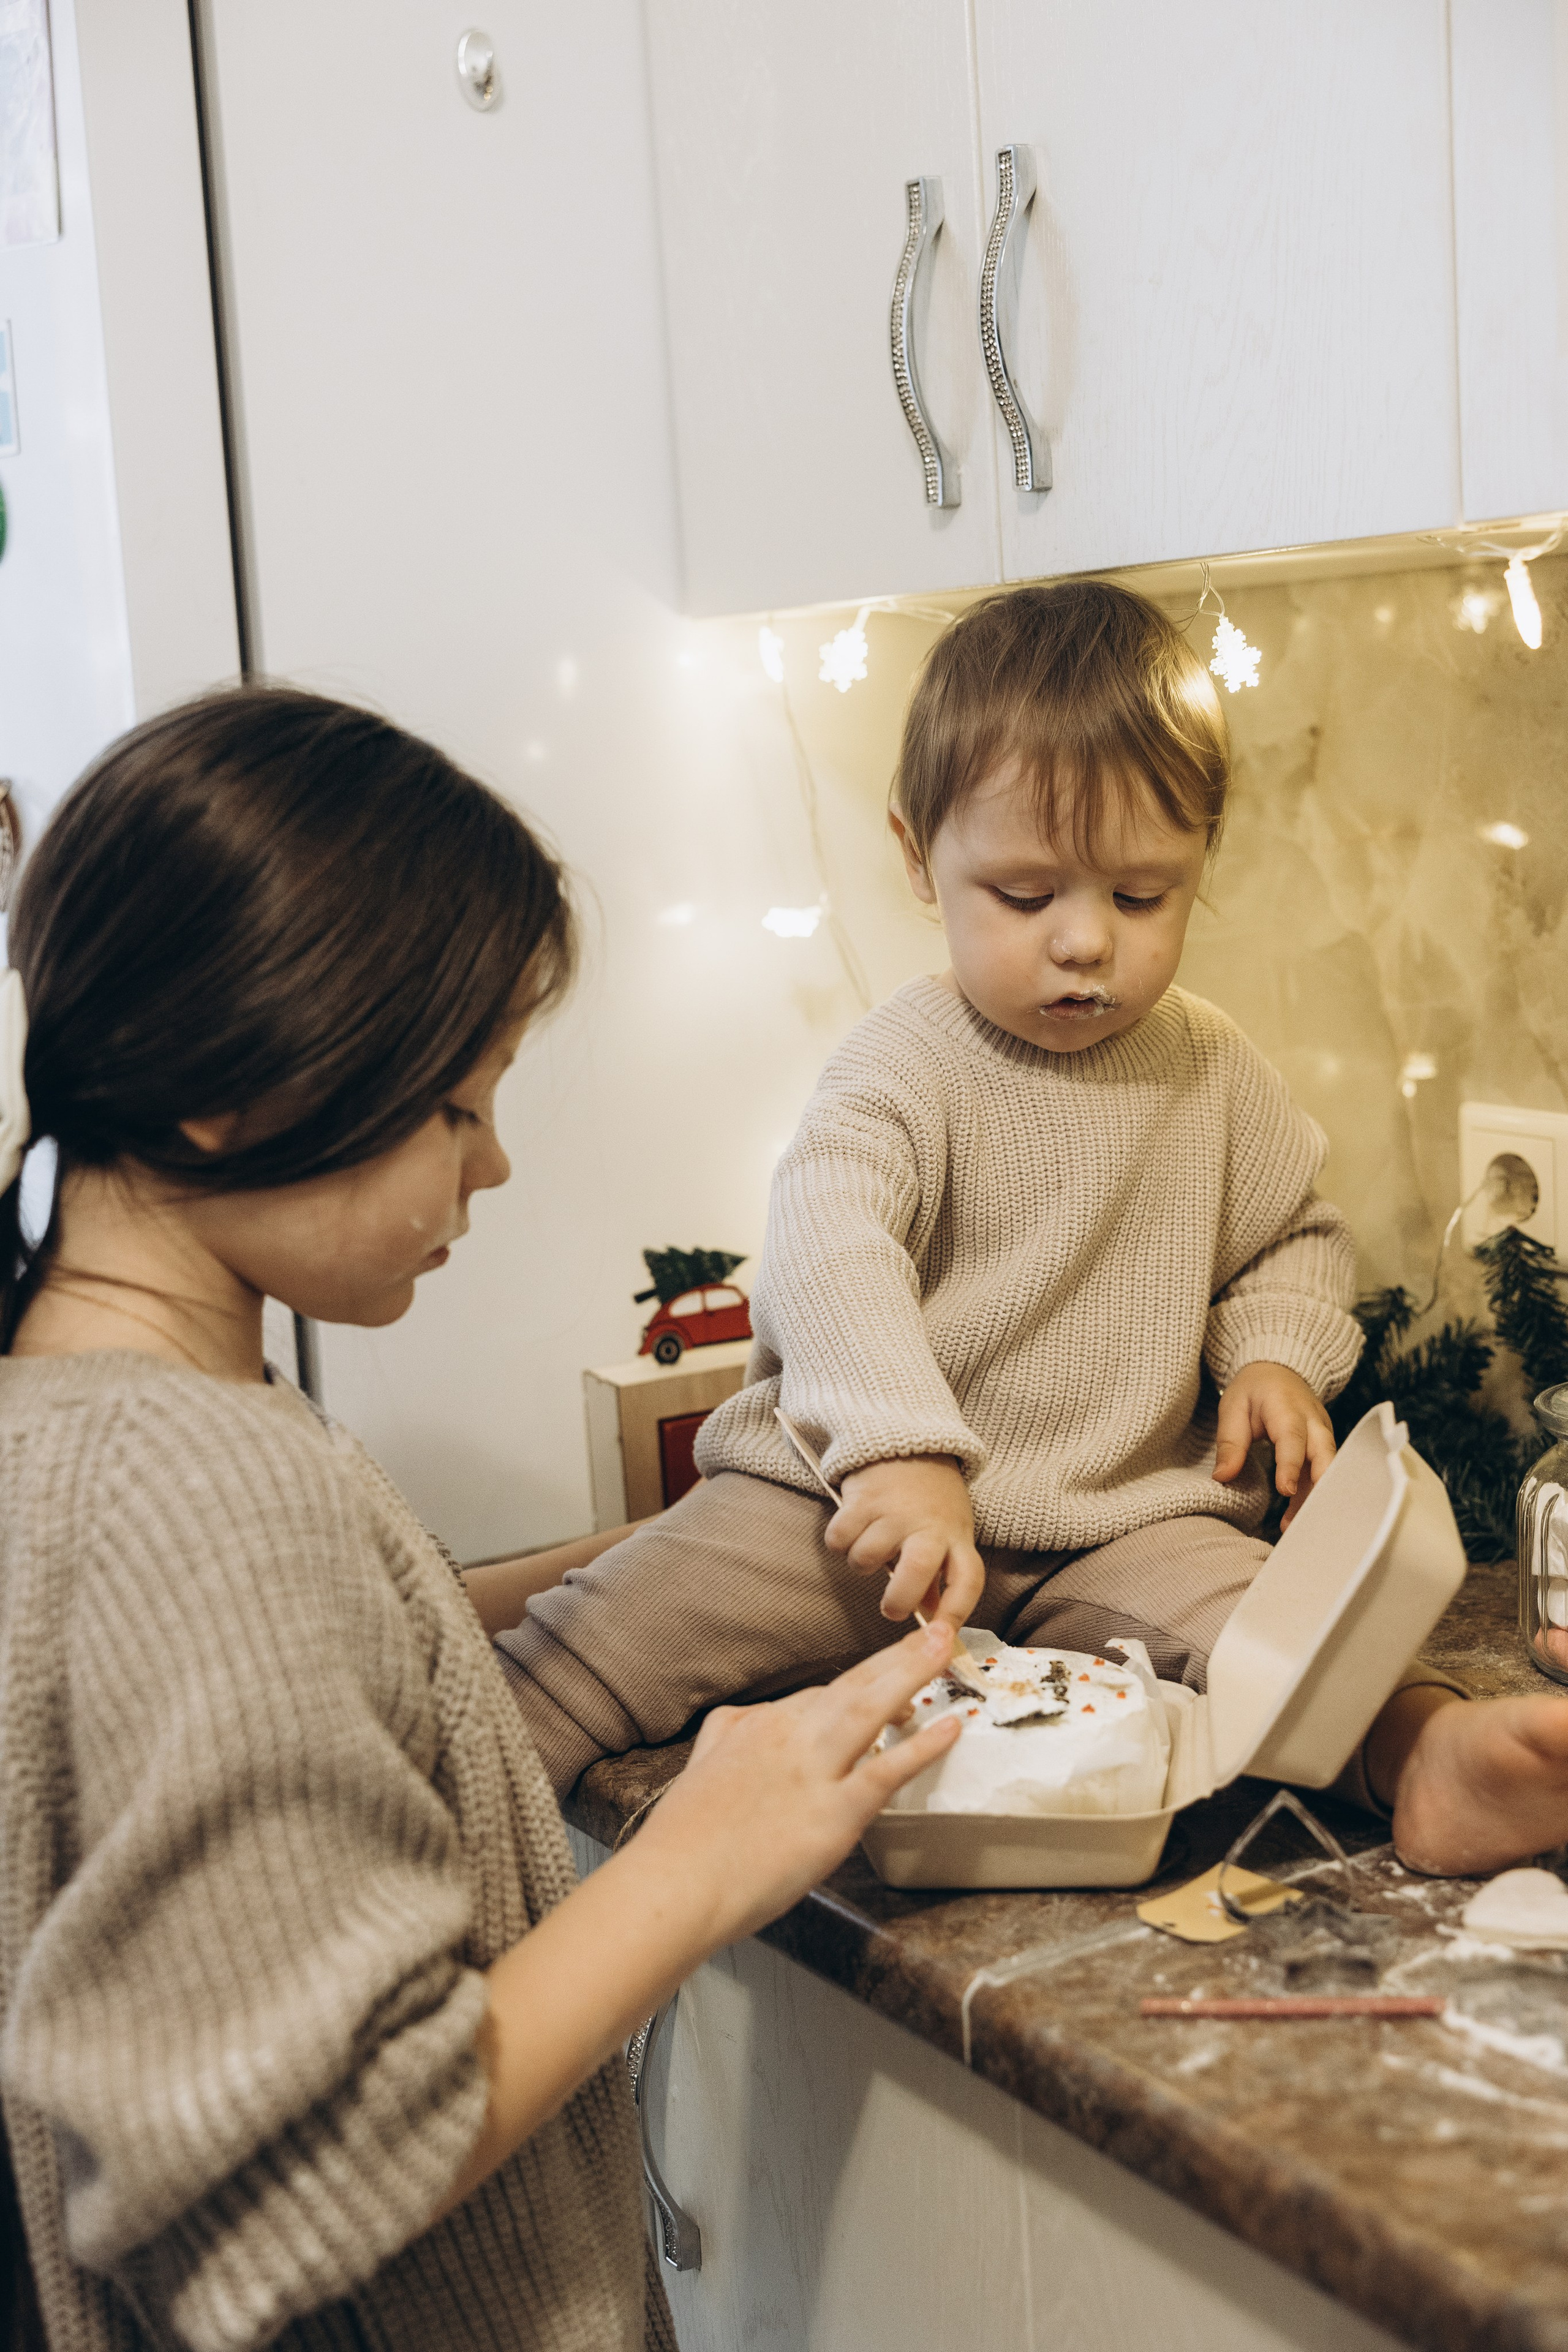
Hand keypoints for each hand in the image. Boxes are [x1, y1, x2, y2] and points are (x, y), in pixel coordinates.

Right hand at [648, 1620, 962, 1944]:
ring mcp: (814, 1772)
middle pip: (852, 1685)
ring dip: (912, 1672)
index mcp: (758, 1726)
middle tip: (936, 1628)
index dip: (860, 1686)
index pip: (818, 1696)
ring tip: (944, 1646)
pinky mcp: (834, 1814)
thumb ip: (726, 1735)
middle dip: (897, 1655)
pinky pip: (887, 1769)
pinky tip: (951, 1727)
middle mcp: (790, 1737)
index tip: (889, 1679)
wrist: (676, 1883)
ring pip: (871, 1707)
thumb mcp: (699, 1766)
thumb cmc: (682, 1839)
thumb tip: (741, 1720)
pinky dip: (923, 1746)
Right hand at [824, 1454, 984, 1628]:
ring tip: (870, 1544)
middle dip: (897, 1602)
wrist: (907, 1439)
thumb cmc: (930, 1496)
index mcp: (956, 1536)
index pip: (967, 1581)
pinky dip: (838, 1541)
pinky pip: (839, 1540)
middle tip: (890, 1608)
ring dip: (861, 1562)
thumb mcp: (947, 1530)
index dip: (956, 1613)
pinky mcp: (862, 1499)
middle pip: (914, 1576)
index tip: (942, 1635)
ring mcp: (894, 1512)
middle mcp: (927, 1525)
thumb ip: (938, 1573)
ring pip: (865, 1561)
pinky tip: (851, 1528)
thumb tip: (930, 1617)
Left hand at [1213, 1361, 1334, 1527]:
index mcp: (1288, 1408)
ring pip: (1327, 1470)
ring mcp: (1323, 1434)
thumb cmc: (1254, 1389)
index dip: (1292, 1465)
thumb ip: (1230, 1442)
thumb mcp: (1233, 1408)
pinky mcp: (1324, 1446)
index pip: (1293, 1438)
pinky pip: (1323, 1473)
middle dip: (1317, 1488)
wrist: (1279, 1370)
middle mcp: (1313, 1422)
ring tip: (1293, 1527)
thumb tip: (1222, 1477)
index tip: (1286, 1490)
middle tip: (1304, 1519)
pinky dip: (1312, 1495)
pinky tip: (1295, 1518)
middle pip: (1324, 1456)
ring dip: (1313, 1498)